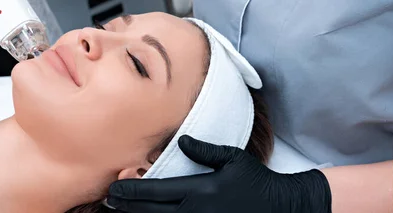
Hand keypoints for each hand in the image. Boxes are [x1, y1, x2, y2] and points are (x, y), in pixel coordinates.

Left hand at [106, 135, 331, 212]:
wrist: (282, 205)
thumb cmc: (256, 180)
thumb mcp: (233, 158)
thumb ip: (205, 151)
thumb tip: (181, 142)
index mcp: (201, 190)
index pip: (157, 191)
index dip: (132, 191)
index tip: (114, 189)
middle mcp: (197, 210)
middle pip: (153, 211)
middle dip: (128, 207)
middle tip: (110, 201)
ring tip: (120, 212)